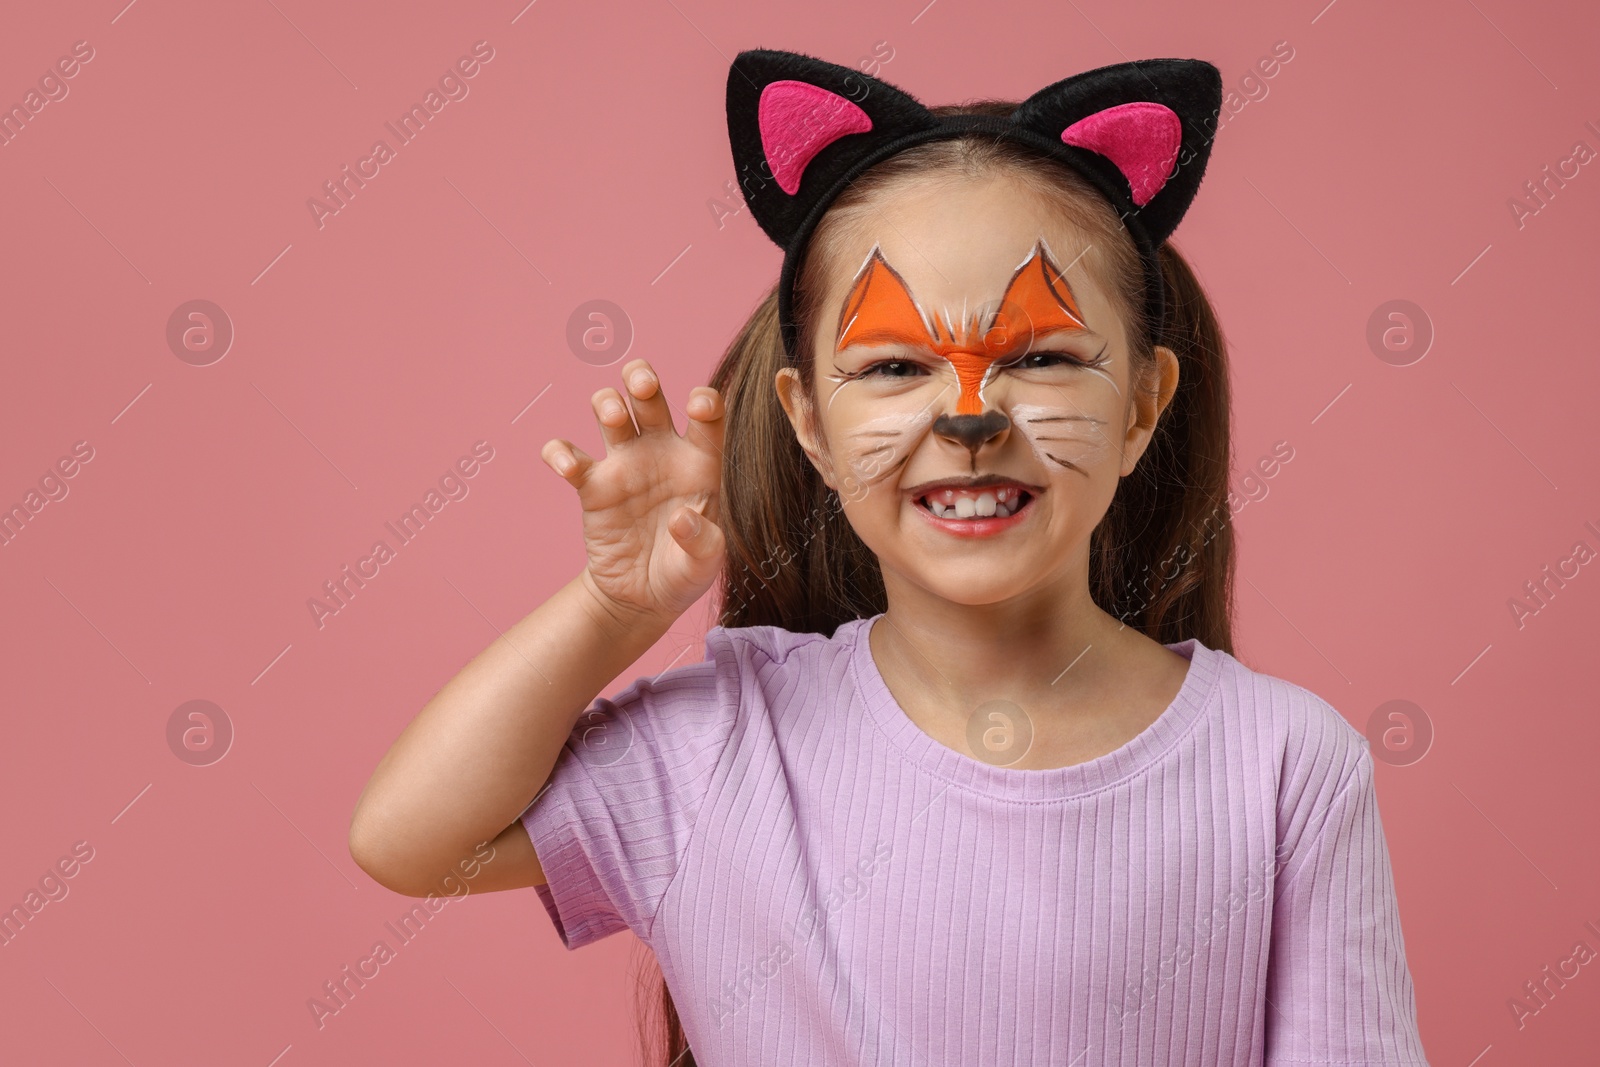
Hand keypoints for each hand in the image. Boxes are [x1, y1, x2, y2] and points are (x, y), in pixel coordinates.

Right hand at [541, 358, 726, 626]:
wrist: (642, 598)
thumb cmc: (684, 572)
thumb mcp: (704, 565)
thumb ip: (703, 542)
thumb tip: (682, 519)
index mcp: (700, 462)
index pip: (706, 416)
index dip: (704, 400)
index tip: (696, 406)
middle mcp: (662, 452)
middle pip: (648, 396)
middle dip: (642, 378)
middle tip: (642, 385)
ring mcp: (625, 465)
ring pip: (610, 410)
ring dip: (606, 403)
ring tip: (613, 418)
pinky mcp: (592, 486)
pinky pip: (570, 456)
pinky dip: (562, 453)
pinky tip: (568, 466)